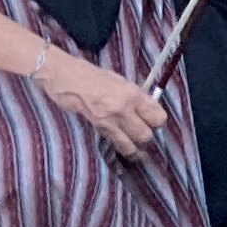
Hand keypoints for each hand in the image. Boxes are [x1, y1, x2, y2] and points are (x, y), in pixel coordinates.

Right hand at [34, 50, 166, 161]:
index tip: (156, 122)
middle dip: (148, 137)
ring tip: (139, 150)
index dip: (158, 122)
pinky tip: (124, 147)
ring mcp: (109, 121)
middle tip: (145, 134)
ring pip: (131, 145)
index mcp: (133, 95)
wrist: (68, 80)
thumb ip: (136, 97)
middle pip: (146, 135)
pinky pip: (115, 143)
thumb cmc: (95, 76)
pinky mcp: (97, 129)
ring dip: (136, 149)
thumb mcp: (121, 81)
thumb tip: (149, 109)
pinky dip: (122, 147)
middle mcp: (124, 110)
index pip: (157, 117)